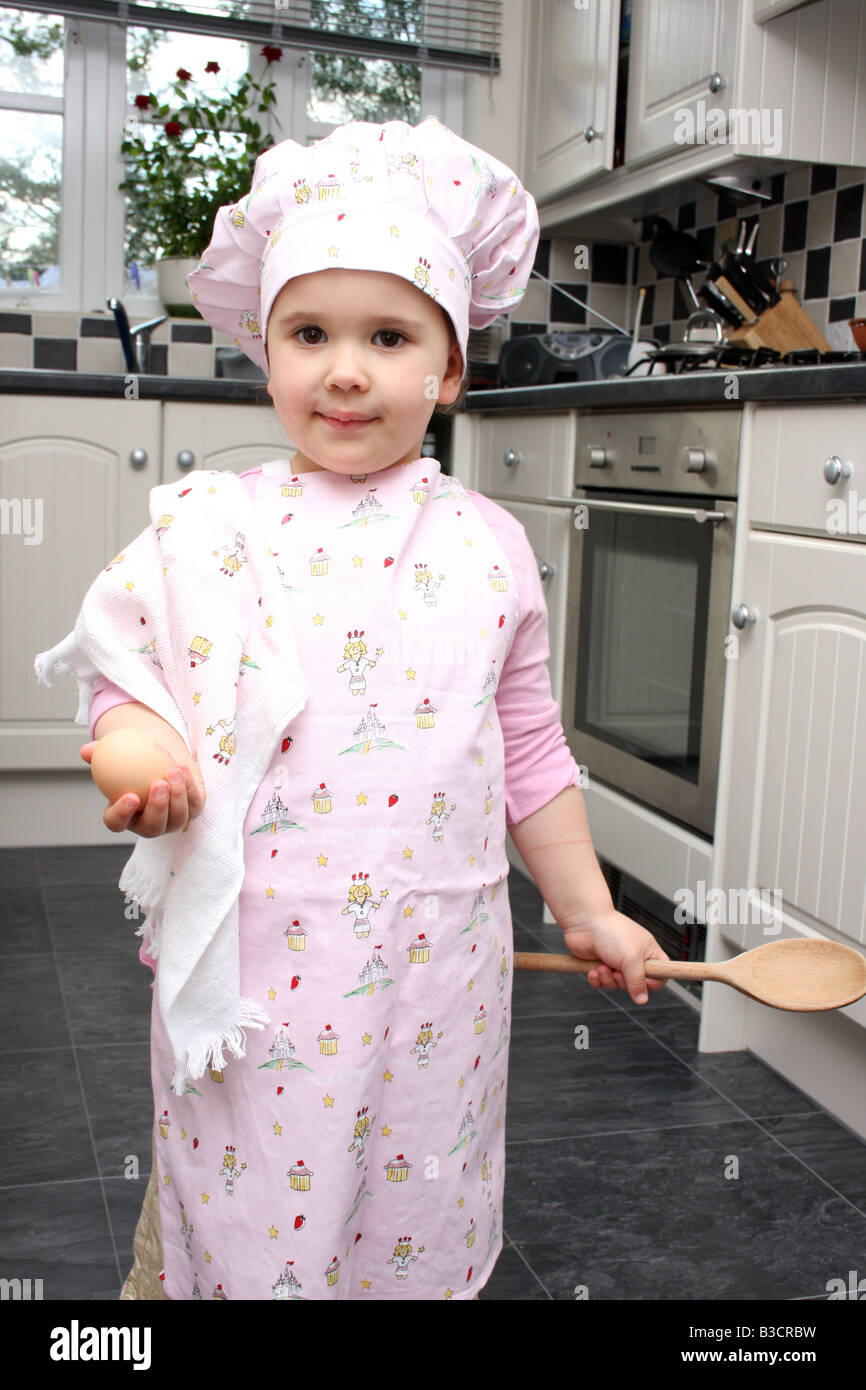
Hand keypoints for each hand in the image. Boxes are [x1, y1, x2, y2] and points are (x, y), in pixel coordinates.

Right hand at [79, 741, 206, 836]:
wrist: (160, 760)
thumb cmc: (131, 762)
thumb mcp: (113, 757)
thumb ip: (99, 754)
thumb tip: (86, 751)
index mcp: (124, 817)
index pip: (117, 823)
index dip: (122, 813)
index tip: (130, 796)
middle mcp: (149, 825)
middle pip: (153, 827)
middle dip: (157, 808)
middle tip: (157, 784)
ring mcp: (173, 821)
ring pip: (178, 818)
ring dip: (177, 796)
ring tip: (173, 771)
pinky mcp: (193, 810)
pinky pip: (195, 803)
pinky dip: (191, 787)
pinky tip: (183, 768)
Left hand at [559, 907, 670, 1004]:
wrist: (585, 922)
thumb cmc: (612, 932)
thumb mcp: (632, 959)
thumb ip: (638, 982)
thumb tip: (642, 999)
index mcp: (648, 952)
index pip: (659, 975)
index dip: (651, 983)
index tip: (642, 980)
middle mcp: (633, 958)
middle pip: (635, 985)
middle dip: (623, 982)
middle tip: (617, 972)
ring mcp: (616, 961)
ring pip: (616, 985)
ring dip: (608, 979)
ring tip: (603, 966)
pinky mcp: (600, 964)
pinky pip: (601, 982)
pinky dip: (597, 978)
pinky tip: (594, 969)